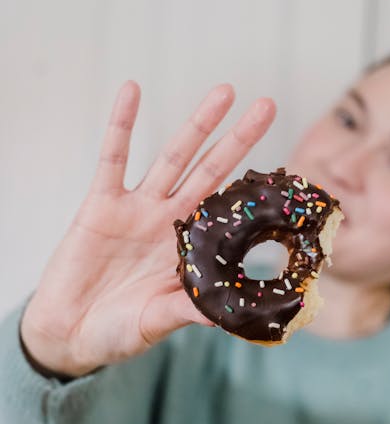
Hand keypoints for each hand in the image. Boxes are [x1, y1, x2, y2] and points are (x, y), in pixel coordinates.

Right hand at [21, 81, 275, 377]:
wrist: (69, 333)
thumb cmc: (118, 332)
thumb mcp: (160, 321)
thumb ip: (192, 310)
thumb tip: (233, 314)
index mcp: (189, 249)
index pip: (229, 212)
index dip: (254, 192)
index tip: (287, 172)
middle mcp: (168, 221)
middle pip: (210, 171)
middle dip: (238, 140)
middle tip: (268, 105)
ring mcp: (137, 209)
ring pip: (173, 157)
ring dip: (197, 124)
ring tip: (225, 92)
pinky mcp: (101, 204)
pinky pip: (112, 157)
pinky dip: (121, 124)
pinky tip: (132, 90)